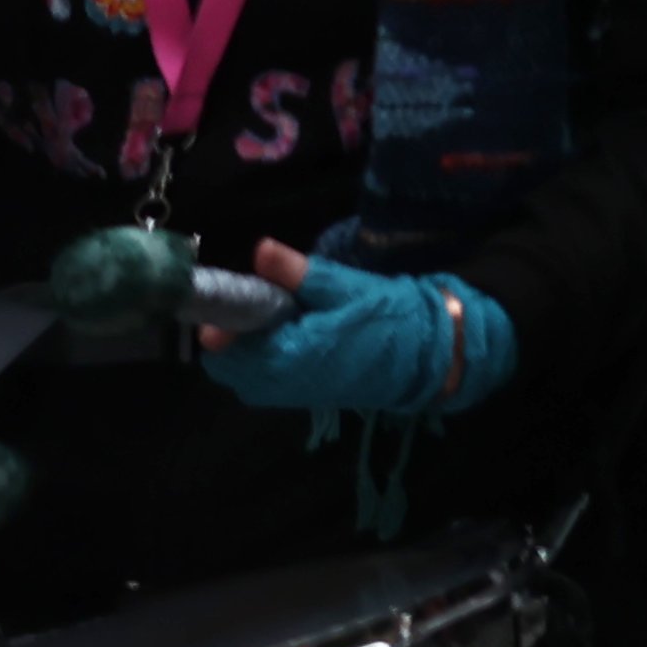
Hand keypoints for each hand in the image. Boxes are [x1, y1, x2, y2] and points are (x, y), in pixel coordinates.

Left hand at [197, 244, 517, 417]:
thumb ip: (297, 272)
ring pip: (241, 370)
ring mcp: (284, 395)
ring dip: (251, 343)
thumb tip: (260, 249)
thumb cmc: (386, 318)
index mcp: (282, 357)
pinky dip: (264, 355)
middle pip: (225, 360)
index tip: (243, 291)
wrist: (426, 357)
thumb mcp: (344, 287)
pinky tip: (296, 332)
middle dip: (236, 330)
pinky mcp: (296, 397)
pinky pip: (260, 378)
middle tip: (270, 299)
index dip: (223, 317)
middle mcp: (274, 384)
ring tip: (286, 314)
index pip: (220, 346)